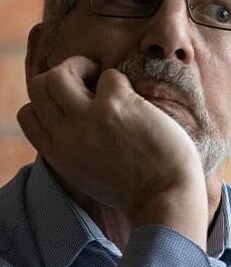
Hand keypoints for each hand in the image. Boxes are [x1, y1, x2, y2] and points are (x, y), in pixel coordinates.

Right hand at [18, 56, 208, 243]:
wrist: (166, 200)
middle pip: (39, 87)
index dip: (47, 102)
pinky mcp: (116, 106)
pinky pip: (109, 76)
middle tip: (89, 80)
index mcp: (58, 154)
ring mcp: (89, 119)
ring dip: (81, 66)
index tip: (74, 104)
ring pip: (58, 75)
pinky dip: (121, 81)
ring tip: (103, 78)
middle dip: (62, 75)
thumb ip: (75, 151)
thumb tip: (78, 125)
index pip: (28, 115)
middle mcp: (66, 135)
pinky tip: (137, 100)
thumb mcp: (90, 176)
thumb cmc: (140, 190)